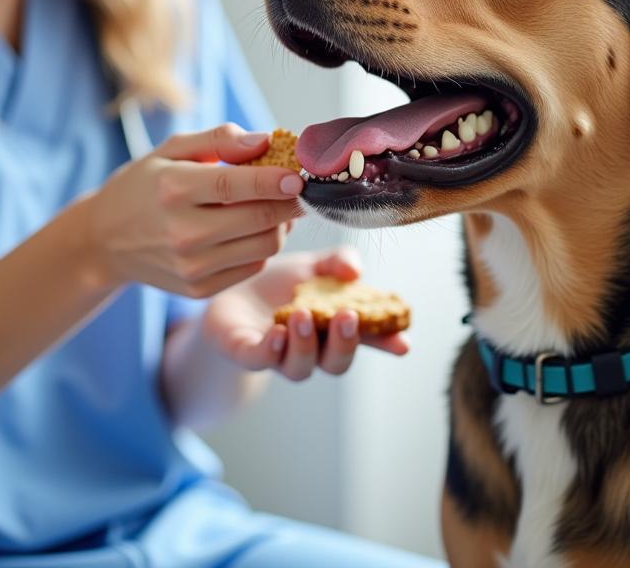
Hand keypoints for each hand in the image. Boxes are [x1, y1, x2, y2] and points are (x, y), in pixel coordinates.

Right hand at [81, 123, 305, 296]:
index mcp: (173, 189)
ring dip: (281, 225)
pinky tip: (252, 229)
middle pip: (260, 220)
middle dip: (291, 203)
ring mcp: (191, 267)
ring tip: (275, 206)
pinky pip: (253, 267)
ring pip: (265, 247)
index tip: (299, 175)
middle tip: (299, 188)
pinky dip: (262, 247)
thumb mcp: (171, 150)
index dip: (274, 180)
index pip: (235, 186)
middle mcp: (182, 233)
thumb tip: (265, 140)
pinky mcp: (199, 289)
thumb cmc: (145, 186)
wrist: (104, 242)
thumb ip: (219, 139)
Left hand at [201, 248, 409, 380]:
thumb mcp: (312, 266)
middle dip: (345, 343)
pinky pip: (261, 359)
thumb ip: (337, 262)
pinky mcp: (245, 352)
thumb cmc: (277, 283)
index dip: (387, 342)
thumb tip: (356, 270)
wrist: (226, 290)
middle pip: (335, 362)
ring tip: (303, 315)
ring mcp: (278, 354)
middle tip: (347, 317)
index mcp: (333, 326)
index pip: (367, 338)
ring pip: (300, 367)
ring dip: (307, 343)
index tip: (403, 342)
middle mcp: (310, 347)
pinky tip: (276, 332)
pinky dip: (271, 349)